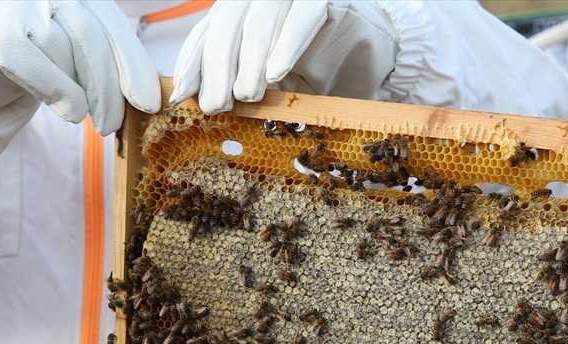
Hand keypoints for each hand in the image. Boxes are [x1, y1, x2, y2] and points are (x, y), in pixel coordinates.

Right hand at [0, 0, 160, 134]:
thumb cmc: (23, 51)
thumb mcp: (66, 47)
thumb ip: (98, 59)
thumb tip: (141, 95)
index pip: (111, 24)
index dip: (134, 64)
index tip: (149, 102)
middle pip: (92, 40)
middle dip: (110, 89)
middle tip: (113, 124)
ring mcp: (16, 7)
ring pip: (64, 52)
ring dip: (81, 92)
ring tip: (84, 116)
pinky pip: (35, 63)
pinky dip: (58, 90)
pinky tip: (70, 111)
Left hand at [171, 0, 398, 113]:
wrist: (383, 53)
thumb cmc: (329, 70)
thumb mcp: (283, 85)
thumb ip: (250, 85)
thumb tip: (207, 105)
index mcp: (246, 14)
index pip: (210, 32)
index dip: (195, 62)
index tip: (184, 95)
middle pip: (228, 23)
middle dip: (218, 68)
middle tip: (216, 106)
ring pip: (260, 18)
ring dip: (250, 60)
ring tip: (246, 96)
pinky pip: (303, 15)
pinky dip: (287, 44)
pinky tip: (277, 74)